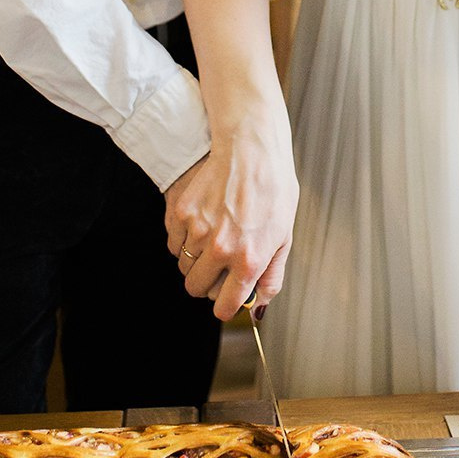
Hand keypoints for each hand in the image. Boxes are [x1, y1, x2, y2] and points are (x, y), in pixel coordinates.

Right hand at [165, 111, 299, 321]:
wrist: (253, 151)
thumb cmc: (274, 191)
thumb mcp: (284, 237)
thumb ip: (271, 275)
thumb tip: (260, 305)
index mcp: (249, 259)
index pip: (225, 306)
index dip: (226, 307)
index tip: (227, 302)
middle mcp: (221, 249)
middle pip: (197, 289)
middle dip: (208, 284)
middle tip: (221, 268)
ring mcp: (198, 231)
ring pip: (184, 267)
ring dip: (196, 261)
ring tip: (216, 238)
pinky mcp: (181, 213)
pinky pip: (174, 244)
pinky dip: (185, 241)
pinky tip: (203, 225)